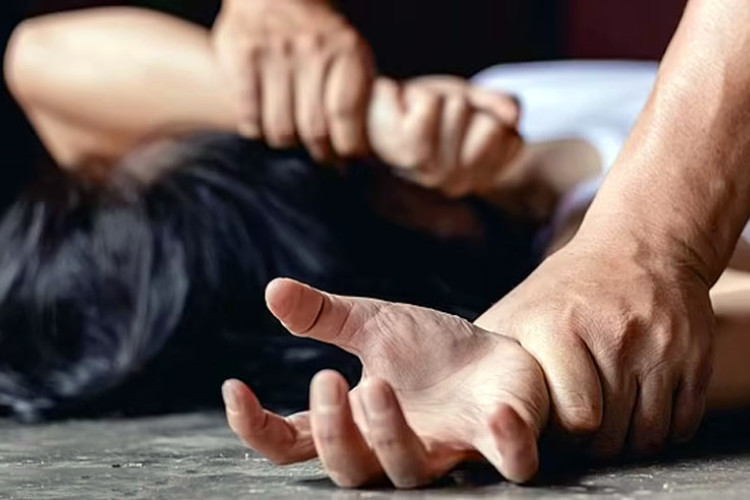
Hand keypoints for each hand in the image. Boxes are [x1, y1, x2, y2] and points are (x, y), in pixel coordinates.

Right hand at [212, 0, 373, 160]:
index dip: (346, 148)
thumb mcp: (351, 50)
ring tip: (291, 140)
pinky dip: (255, 129)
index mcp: (346, 51)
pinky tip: (261, 127)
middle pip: (313, 128)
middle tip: (321, 156)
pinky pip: (249, 113)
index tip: (346, 158)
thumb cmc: (318, 31)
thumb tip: (364, 148)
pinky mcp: (243, 55)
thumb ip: (359, 91)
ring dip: (287, 143)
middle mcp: (312, 50)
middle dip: (320, 152)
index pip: (345, 116)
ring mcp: (275, 52)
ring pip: (280, 127)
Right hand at [222, 278, 548, 486]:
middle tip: (327, 380)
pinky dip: (506, 445)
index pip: (295, 444)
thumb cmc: (432, 352)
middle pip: (349, 469)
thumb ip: (326, 316)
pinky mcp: (504, 442)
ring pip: (408, 471)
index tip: (235, 388)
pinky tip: (496, 418)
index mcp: (359, 420)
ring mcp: (450, 448)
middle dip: (334, 432)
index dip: (259, 429)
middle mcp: (395, 446)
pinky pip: (510, 460)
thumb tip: (272, 290)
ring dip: (387, 433)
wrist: (500, 357)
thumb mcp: (376, 326)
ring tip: (376, 385)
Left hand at [368, 76, 522, 197]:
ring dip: (441, 100)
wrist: (374, 109)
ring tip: (420, 116)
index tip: (462, 123)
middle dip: (465, 108)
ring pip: (460, 111)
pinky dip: (420, 96)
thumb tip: (514, 116)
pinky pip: (431, 106)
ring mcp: (432, 173)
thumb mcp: (469, 102)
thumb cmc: (422, 108)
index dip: (490, 117)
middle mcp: (456, 183)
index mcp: (476, 176)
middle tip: (437, 118)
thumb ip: (499, 105)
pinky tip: (405, 111)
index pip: (513, 140)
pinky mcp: (408, 153)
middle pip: (489, 126)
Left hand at [475, 230, 713, 456]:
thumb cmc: (566, 291)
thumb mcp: (517, 310)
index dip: (562, 434)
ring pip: (648, 436)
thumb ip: (491, 358)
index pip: (574, 418)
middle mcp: (612, 333)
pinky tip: (638, 413)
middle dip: (591, 445)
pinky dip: (660, 431)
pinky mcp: (694, 355)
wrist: (637, 249)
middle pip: (608, 434)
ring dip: (626, 443)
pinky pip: (682, 424)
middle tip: (580, 432)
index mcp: (557, 325)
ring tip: (607, 424)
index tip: (553, 425)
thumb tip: (466, 407)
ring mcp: (660, 345)